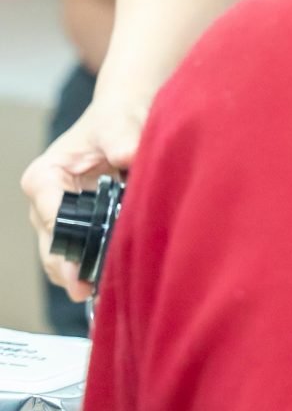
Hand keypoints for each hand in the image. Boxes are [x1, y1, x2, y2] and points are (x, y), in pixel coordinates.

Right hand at [22, 97, 144, 300]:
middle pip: (51, 243)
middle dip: (68, 268)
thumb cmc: (118, 118)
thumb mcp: (120, 124)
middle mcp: (44, 200)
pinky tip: (106, 284)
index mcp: (45, 177)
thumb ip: (123, 139)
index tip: (79, 268)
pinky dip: (89, 267)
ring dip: (78, 274)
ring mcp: (57, 217)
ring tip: (98, 294)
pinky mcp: (76, 226)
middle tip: (87, 291)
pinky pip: (77, 254)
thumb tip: (127, 155)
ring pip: (60, 255)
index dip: (66, 244)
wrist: (125, 117)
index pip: (51, 217)